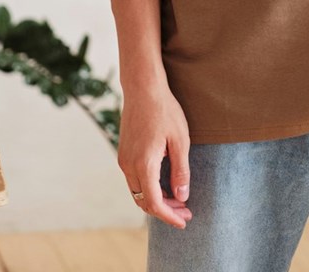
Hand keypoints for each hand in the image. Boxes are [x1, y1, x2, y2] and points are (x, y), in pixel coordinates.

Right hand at [118, 80, 192, 228]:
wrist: (143, 88)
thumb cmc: (164, 110)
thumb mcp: (180, 140)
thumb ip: (180, 170)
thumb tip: (182, 196)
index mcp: (144, 164)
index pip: (154, 203)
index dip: (169, 216)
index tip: (184, 221)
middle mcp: (128, 166)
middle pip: (144, 202)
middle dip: (165, 210)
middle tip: (186, 211)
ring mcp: (123, 160)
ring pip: (138, 192)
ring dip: (156, 200)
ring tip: (178, 199)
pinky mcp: (123, 153)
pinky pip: (134, 180)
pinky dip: (149, 188)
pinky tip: (164, 184)